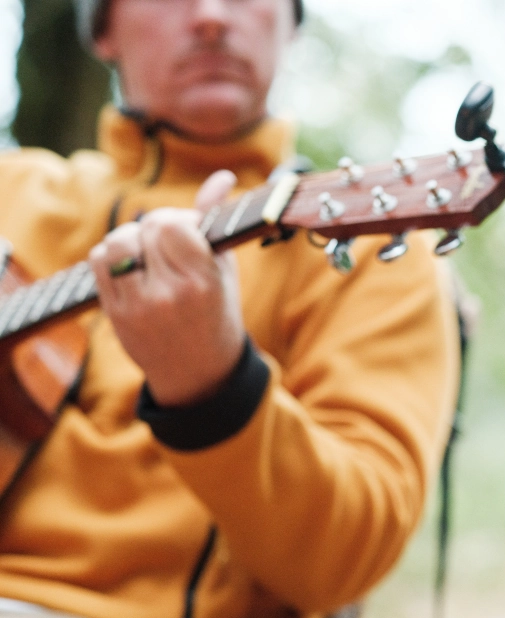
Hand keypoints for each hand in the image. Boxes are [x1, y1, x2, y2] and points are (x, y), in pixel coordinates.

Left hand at [88, 170, 245, 407]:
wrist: (198, 372)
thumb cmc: (216, 313)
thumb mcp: (224, 269)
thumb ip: (217, 220)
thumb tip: (223, 177)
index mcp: (203, 283)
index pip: (172, 224)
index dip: (179, 220)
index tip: (191, 233)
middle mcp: (169, 295)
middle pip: (146, 227)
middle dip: (158, 228)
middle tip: (172, 246)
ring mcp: (138, 305)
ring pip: (117, 241)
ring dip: (131, 239)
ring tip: (150, 256)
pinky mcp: (114, 312)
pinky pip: (99, 260)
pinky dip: (112, 255)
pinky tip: (133, 267)